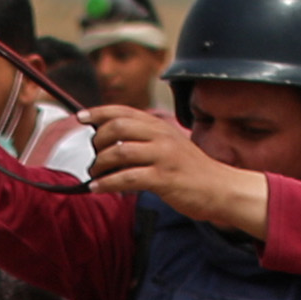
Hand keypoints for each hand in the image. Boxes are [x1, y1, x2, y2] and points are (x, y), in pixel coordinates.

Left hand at [83, 107, 269, 233]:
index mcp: (160, 126)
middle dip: (98, 142)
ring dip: (99, 165)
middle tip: (94, 157)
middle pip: (118, 128)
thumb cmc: (189, 170)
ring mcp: (163, 156)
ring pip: (119, 153)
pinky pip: (128, 178)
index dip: (98, 112)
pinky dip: (107, 183)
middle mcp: (161, 136)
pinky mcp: (164, 178)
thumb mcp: (169, 145)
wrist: (219, 188)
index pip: (124, 111)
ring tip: (94, 175)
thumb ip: (145, 139)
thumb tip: (110, 140)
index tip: (80, 117)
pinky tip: (97, 188)